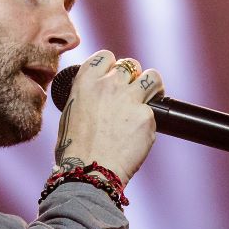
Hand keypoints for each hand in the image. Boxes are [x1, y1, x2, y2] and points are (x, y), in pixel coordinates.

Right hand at [52, 50, 163, 184]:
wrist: (88, 171)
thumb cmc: (74, 150)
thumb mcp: (71, 113)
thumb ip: (88, 97)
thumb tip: (99, 98)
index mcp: (85, 81)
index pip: (106, 56)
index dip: (112, 66)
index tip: (115, 77)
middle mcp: (108, 84)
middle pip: (130, 65)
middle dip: (133, 78)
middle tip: (133, 94)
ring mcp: (130, 99)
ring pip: (152, 78)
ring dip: (152, 87)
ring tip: (152, 98)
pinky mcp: (147, 116)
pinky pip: (156, 111)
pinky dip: (150, 121)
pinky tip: (140, 134)